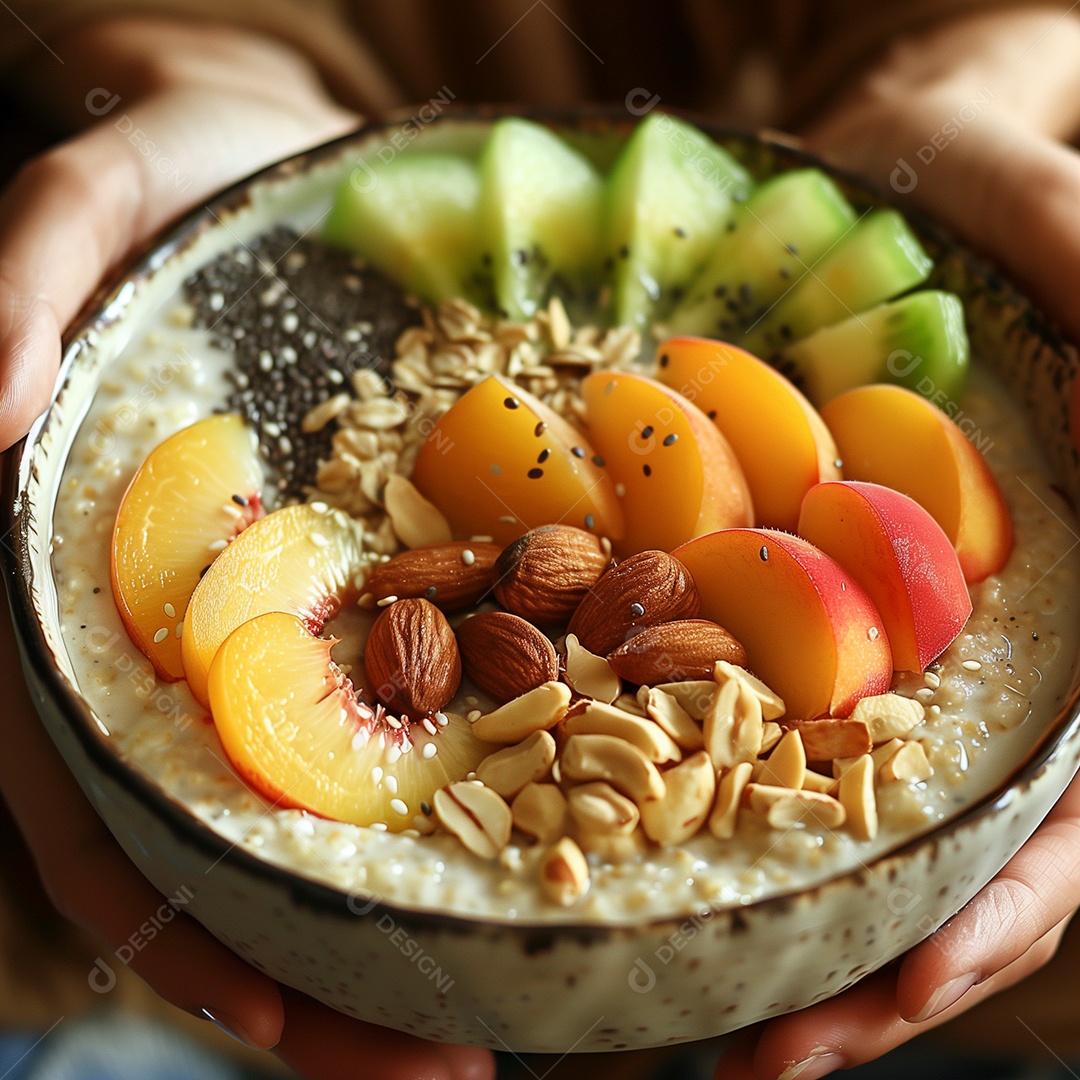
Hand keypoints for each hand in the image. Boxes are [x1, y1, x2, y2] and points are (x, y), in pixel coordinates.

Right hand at [0, 17, 491, 1078]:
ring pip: (335, 805)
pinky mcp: (379, 577)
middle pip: (238, 846)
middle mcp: (190, 638)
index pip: (103, 803)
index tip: (297, 1024)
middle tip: (453, 1065)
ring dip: (410, 920)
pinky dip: (476, 782)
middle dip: (328, 971)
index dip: (183, 929)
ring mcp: (291, 619)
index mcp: (90, 595)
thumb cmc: (163, 175)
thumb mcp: (84, 204)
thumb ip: (19, 285)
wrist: (261, 164)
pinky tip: (556, 836)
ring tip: (517, 1003)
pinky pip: (421, 700)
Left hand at [715, 10, 1079, 1077]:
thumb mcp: (1051, 211)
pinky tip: (650, 855)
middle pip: (960, 845)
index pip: (1065, 795)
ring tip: (705, 1017)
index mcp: (1070, 591)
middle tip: (765, 1060)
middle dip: (878, 960)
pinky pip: (763, 716)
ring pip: (862, 809)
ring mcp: (885, 625)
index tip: (896, 993)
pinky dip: (720, 798)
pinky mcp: (799, 594)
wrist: (896, 162)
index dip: (993, 903)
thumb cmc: (988, 167)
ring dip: (797, 921)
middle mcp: (986, 635)